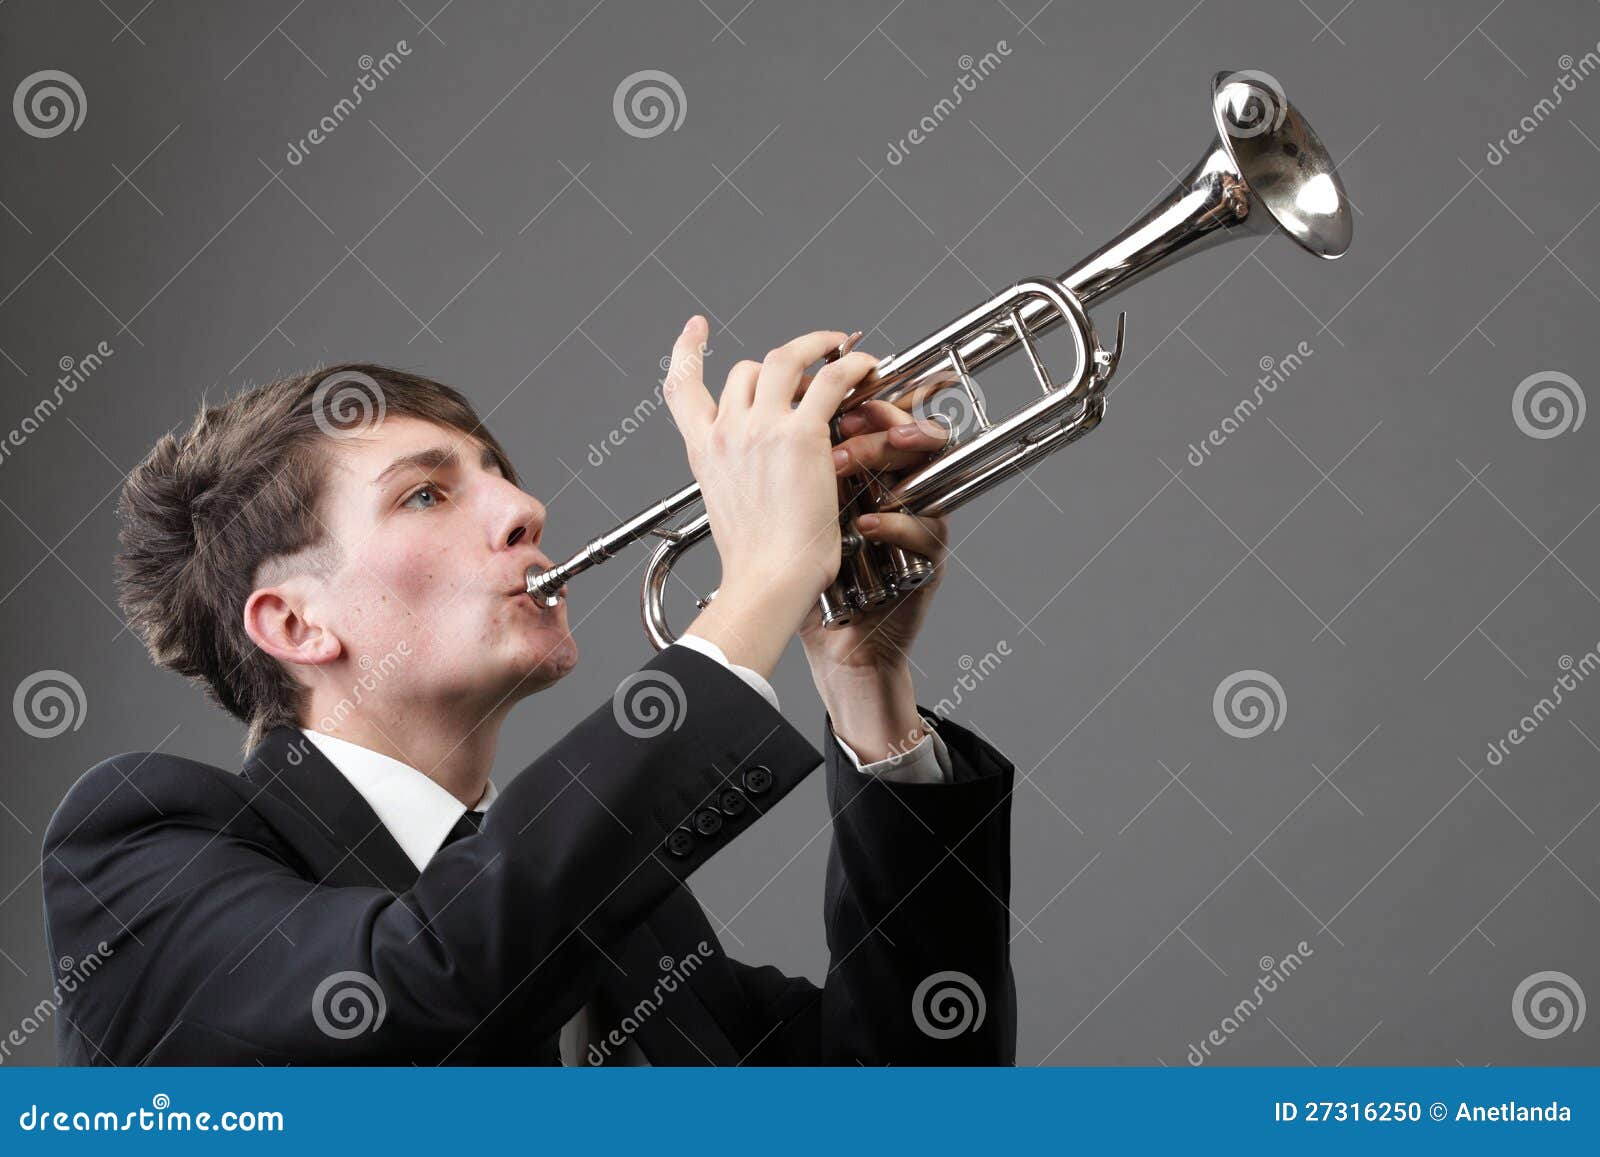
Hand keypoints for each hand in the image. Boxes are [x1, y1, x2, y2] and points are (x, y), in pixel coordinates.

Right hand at [663, 316, 879, 677]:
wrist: (768, 579)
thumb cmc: (757, 562)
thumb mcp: (730, 509)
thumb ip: (738, 476)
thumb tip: (760, 469)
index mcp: (704, 451)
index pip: (681, 389)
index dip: (686, 352)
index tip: (695, 328)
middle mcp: (726, 432)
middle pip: (746, 369)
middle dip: (779, 364)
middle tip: (810, 363)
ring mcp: (760, 429)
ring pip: (785, 359)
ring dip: (816, 346)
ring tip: (841, 349)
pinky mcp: (800, 434)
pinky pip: (831, 378)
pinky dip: (851, 363)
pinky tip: (866, 365)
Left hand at [798, 398, 950, 681]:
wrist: (834, 641)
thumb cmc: (813, 577)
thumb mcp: (796, 511)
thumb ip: (792, 466)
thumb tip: (771, 414)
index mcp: (873, 475)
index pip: (883, 420)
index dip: (865, 402)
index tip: (834, 401)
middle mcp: (900, 493)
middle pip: (911, 436)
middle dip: (876, 423)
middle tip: (843, 427)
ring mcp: (917, 524)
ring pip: (925, 473)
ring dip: (886, 462)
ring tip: (844, 466)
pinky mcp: (928, 561)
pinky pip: (927, 530)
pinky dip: (896, 525)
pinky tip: (865, 525)